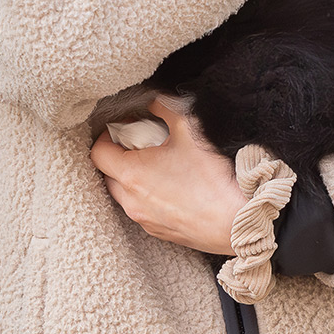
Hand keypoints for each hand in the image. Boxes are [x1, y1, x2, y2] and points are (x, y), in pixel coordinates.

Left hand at [89, 96, 245, 254]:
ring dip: (133, 178)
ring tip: (158, 165)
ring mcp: (143, 220)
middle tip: (140, 144)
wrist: (235, 220)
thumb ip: (166, 109)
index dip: (107, 135)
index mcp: (132, 174)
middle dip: (118, 156)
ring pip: (124, 194)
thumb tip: (155, 101)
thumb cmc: (212, 177)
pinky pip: (141, 210)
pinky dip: (147, 196)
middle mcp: (131, 200)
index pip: (98, 152)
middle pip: (107, 174)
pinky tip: (172, 186)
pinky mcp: (158, 232)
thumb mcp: (189, 129)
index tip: (124, 128)